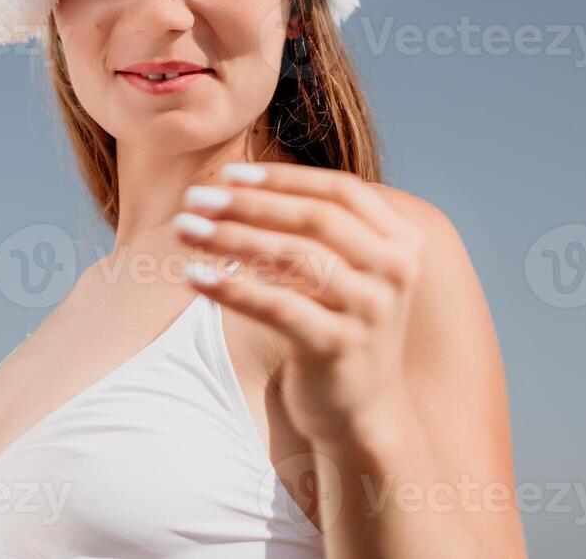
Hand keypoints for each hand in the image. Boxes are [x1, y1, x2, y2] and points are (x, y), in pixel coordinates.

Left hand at [175, 162, 425, 448]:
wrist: (363, 412)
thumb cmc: (340, 326)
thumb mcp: (345, 271)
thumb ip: (316, 229)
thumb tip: (237, 183)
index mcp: (400, 242)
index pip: (340, 191)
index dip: (283, 178)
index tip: (230, 173)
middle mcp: (394, 271)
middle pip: (314, 219)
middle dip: (249, 203)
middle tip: (196, 196)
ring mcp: (371, 310)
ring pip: (292, 258)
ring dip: (231, 238)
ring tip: (185, 228)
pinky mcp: (340, 346)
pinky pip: (276, 307)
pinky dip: (231, 289)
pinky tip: (194, 276)